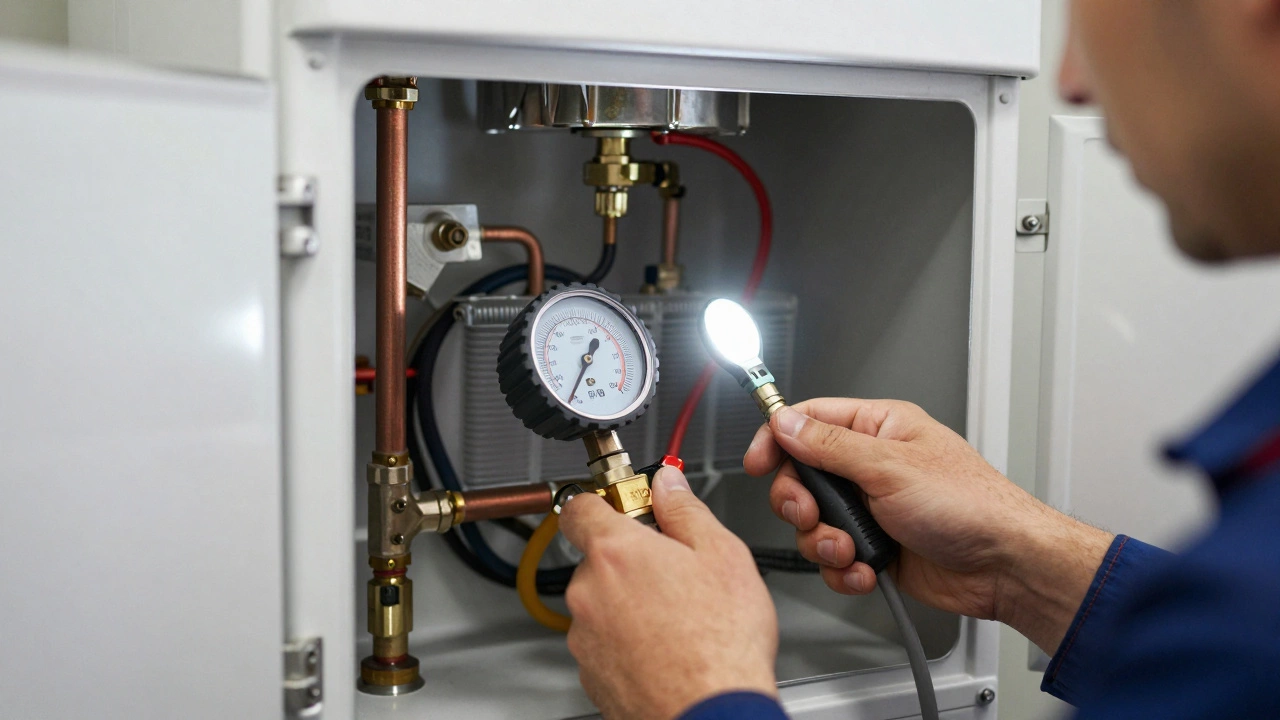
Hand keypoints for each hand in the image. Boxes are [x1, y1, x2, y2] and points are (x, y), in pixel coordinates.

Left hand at [559, 467, 777, 719]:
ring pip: (602, 603)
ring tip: (679, 619)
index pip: (581, 506)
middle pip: (599, 558)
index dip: (605, 501)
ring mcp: (585, 637)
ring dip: (630, 603)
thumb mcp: (722, 555)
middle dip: (632, 560)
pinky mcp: (591, 674)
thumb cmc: (721, 645)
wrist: (711, 715)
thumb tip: (668, 485)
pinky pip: (605, 643)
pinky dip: (629, 642)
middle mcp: (589, 592)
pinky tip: (667, 648)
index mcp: (615, 552)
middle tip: (675, 572)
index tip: (629, 505)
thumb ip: (686, 509)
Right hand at [744, 398, 1112, 654]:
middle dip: (800, 502)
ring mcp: (872, 509)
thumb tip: (786, 423)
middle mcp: (872, 466)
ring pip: (813, 523)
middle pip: (802, 476)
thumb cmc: (971, 506)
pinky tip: (866, 569)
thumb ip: (829, 446)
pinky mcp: (876, 548)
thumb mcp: (889, 467)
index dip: (776, 438)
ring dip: (824, 542)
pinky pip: (834, 558)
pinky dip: (844, 569)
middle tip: (810, 513)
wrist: (1005, 567)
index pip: (809, 420)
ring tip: (851, 549)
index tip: (757, 461)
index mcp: (879, 429)